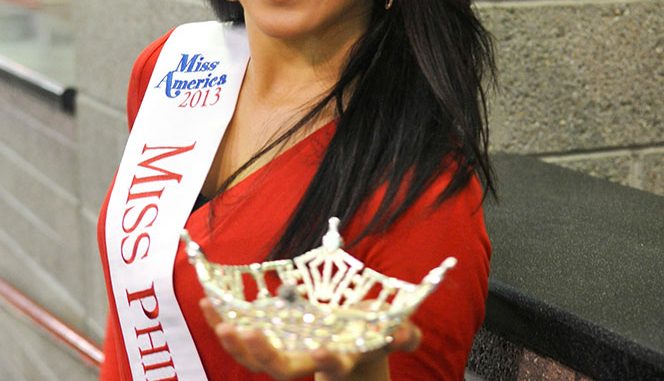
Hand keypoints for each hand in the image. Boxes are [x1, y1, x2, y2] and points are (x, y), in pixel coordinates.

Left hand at [200, 298, 420, 380]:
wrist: (350, 340)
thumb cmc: (372, 332)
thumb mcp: (393, 331)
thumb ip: (403, 334)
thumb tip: (404, 333)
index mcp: (339, 356)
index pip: (332, 365)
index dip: (326, 361)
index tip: (321, 351)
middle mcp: (307, 358)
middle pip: (281, 369)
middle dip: (264, 355)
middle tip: (248, 334)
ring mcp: (286, 349)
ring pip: (254, 358)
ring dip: (234, 341)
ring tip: (218, 320)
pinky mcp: (269, 335)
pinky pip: (242, 333)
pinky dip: (223, 320)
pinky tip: (207, 303)